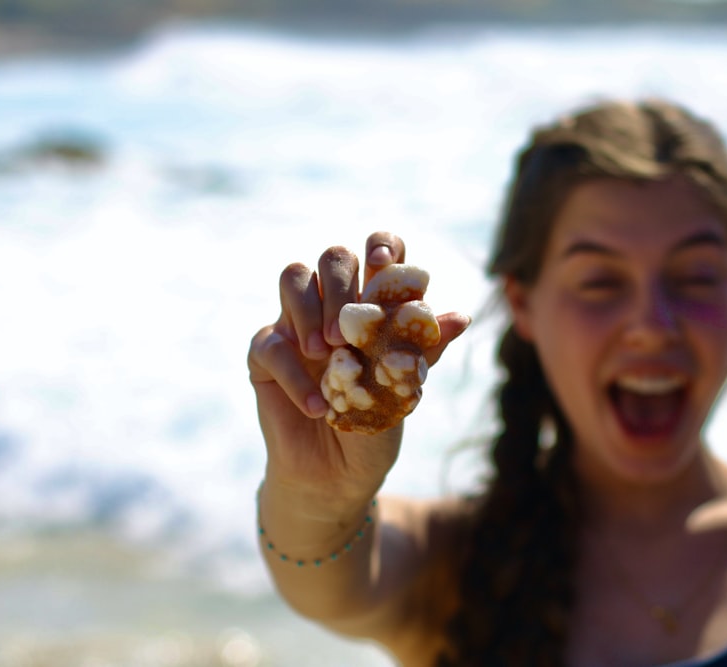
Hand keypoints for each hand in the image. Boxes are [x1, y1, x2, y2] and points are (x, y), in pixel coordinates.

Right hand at [248, 231, 469, 508]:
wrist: (339, 475)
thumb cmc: (374, 424)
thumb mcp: (404, 389)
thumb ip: (423, 350)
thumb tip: (461, 317)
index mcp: (373, 304)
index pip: (378, 252)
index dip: (382, 244)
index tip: (383, 258)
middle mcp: (333, 304)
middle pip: (333, 257)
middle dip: (339, 284)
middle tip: (345, 332)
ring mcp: (297, 324)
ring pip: (293, 277)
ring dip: (309, 311)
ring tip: (326, 355)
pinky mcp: (265, 354)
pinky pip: (271, 343)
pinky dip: (295, 374)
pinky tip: (317, 406)